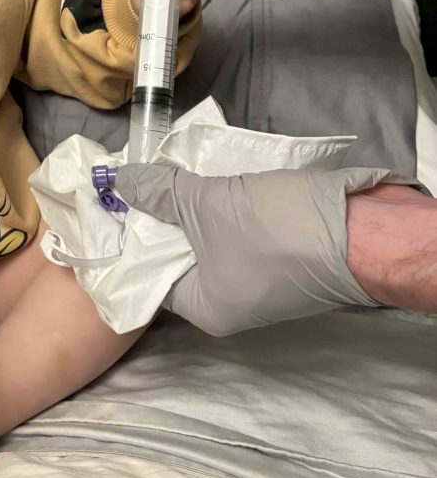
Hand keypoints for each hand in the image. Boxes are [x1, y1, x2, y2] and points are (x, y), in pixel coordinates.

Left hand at [113, 161, 394, 335]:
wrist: (365, 232)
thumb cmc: (275, 232)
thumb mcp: (205, 206)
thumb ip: (159, 193)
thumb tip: (119, 182)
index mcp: (204, 307)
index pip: (150, 275)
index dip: (130, 238)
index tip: (112, 203)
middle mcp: (228, 301)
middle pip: (179, 255)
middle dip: (160, 216)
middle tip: (134, 178)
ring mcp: (258, 280)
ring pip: (210, 238)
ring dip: (193, 206)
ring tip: (163, 169)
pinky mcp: (282, 255)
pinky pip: (238, 230)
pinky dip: (222, 205)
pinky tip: (204, 175)